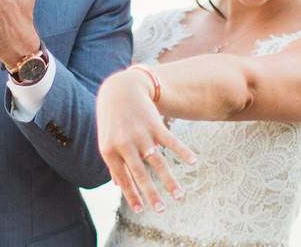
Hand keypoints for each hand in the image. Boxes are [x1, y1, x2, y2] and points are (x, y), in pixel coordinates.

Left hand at [96, 69, 196, 213]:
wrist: (120, 90)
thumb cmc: (112, 119)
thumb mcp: (107, 140)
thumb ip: (114, 163)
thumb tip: (117, 186)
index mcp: (110, 151)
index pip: (123, 178)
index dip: (132, 195)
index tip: (141, 211)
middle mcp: (125, 144)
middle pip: (141, 174)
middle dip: (152, 194)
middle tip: (161, 211)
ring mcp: (141, 134)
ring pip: (158, 162)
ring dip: (170, 181)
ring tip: (180, 196)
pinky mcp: (154, 124)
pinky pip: (171, 141)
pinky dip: (183, 151)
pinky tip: (194, 162)